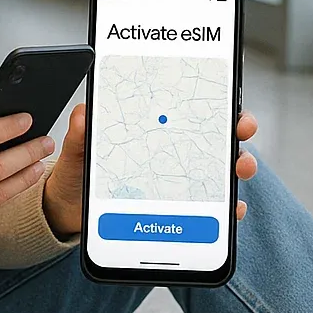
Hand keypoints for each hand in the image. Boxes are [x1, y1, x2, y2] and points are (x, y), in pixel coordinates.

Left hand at [42, 105, 261, 235]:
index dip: (217, 101)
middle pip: (217, 134)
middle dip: (239, 128)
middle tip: (241, 130)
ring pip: (222, 169)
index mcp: (153, 128)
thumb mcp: (77, 150)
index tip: (229, 102)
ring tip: (239, 169)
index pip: (190, 108)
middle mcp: (175, 150)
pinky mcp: (182, 210)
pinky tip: (232, 210)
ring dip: (239, 166)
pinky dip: (227, 210)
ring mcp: (182, 180)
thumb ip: (79, 133)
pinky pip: (212, 210)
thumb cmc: (79, 171)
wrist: (70, 209)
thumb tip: (82, 114)